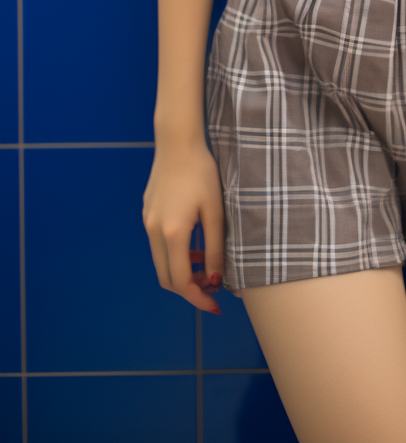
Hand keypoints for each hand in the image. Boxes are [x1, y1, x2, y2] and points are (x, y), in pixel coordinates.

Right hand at [142, 138, 224, 313]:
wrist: (178, 142)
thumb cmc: (202, 172)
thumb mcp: (215, 211)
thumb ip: (215, 248)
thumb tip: (214, 279)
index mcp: (172, 233)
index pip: (180, 282)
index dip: (198, 298)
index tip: (216, 304)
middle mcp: (154, 231)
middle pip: (166, 278)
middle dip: (188, 289)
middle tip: (212, 288)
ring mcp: (147, 222)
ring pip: (161, 262)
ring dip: (181, 272)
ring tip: (205, 266)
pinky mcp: (147, 214)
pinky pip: (158, 246)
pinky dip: (174, 255)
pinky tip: (194, 245)